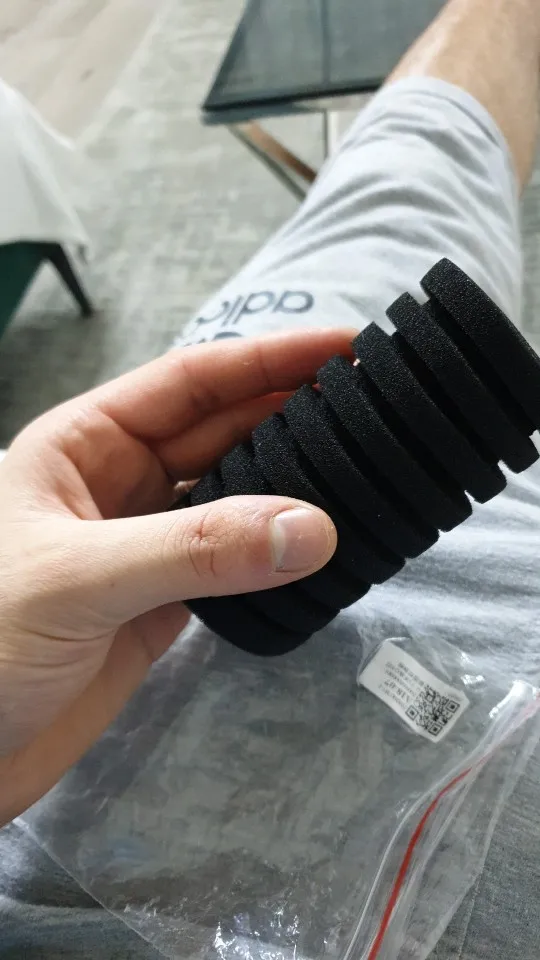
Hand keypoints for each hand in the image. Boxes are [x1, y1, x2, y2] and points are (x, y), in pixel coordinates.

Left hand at [0, 328, 351, 823]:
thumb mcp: (80, 580)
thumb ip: (195, 550)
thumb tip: (316, 527)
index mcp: (84, 444)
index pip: (190, 382)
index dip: (268, 360)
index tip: (346, 347)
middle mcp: (118, 484)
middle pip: (220, 432)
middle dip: (292, 414)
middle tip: (376, 408)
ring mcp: (144, 544)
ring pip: (232, 497)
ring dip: (291, 485)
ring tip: (366, 469)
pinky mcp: (162, 603)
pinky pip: (231, 562)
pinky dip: (275, 553)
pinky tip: (322, 544)